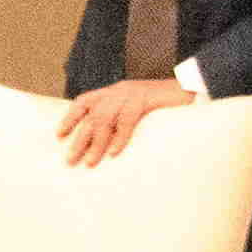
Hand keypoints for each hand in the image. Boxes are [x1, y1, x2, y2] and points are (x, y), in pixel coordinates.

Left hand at [57, 76, 194, 168]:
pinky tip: (114, 153)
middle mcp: (119, 90)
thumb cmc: (166, 104)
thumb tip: (107, 144)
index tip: (59, 135)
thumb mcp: (138, 109)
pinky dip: (120, 138)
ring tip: (89, 163)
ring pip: (105, 118)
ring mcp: (131, 93)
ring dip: (96, 143)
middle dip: (79, 139)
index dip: (70, 117)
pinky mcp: (145, 99)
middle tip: (70, 160)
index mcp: (115, 91)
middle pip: (92, 115)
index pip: (84, 101)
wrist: (192, 88)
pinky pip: (127, 120)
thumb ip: (122, 119)